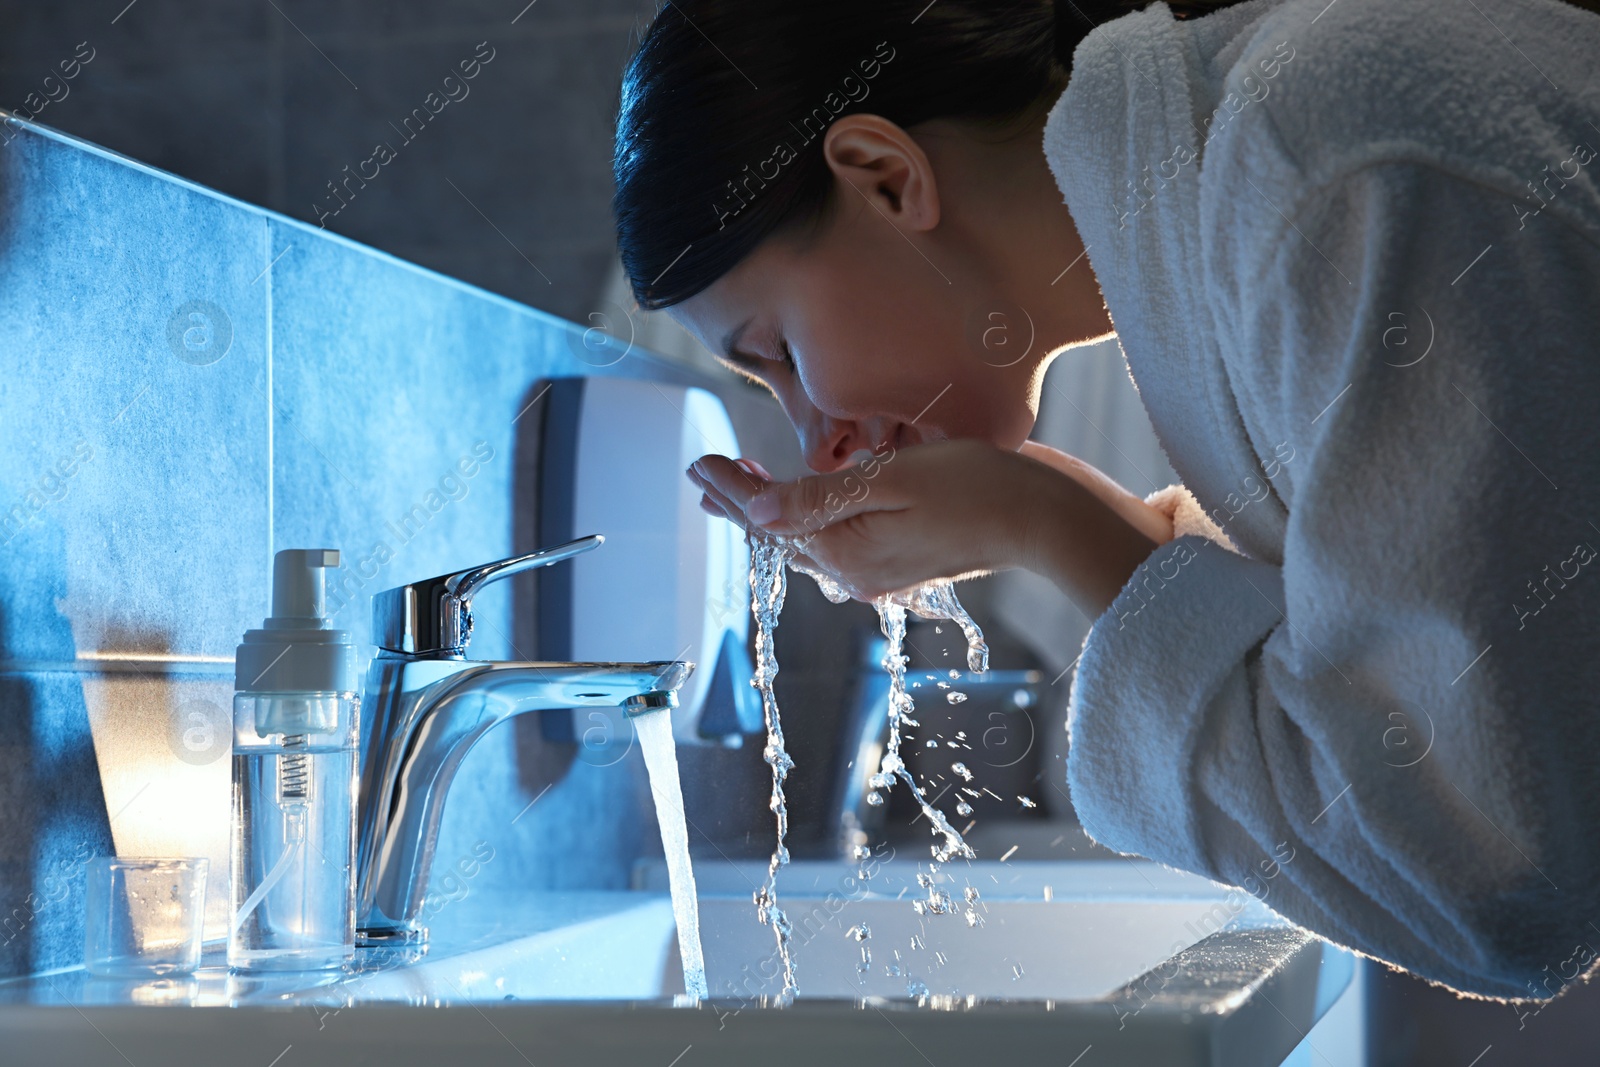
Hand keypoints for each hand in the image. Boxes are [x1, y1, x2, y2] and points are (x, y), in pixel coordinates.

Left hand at [687, 440, 1160, 615]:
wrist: (1048, 520)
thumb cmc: (979, 487)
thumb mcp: (893, 481)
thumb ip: (819, 497)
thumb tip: (754, 508)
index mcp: (847, 552)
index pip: (770, 518)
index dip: (731, 488)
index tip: (697, 464)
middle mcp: (857, 570)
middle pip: (784, 534)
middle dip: (743, 503)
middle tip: (706, 477)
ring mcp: (882, 568)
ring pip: (811, 539)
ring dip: (775, 510)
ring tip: (743, 489)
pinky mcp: (906, 556)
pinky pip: (842, 540)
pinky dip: (814, 518)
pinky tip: (810, 504)